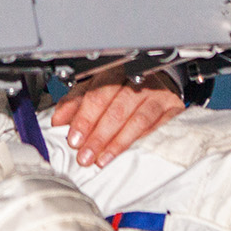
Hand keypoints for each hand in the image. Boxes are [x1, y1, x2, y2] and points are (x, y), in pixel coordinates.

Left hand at [51, 70, 183, 167]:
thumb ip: (75, 102)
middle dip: (98, 135)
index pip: (97, 94)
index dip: (84, 118)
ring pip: (137, 120)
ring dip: (117, 143)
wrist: (158, 82)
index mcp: (114, 71)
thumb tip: (58, 120)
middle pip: (116, 109)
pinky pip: (157, 127)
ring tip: (102, 159)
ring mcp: (157, 94)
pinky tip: (128, 153)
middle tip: (85, 155)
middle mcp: (137, 80)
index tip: (74, 138)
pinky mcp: (173, 108)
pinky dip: (141, 142)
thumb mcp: (94, 89)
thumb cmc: (122, 87)